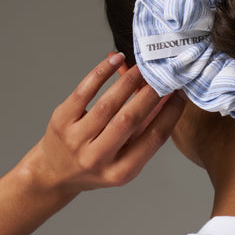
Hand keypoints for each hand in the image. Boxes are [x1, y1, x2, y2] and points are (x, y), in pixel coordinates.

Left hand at [23, 52, 184, 195]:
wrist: (54, 173)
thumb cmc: (95, 164)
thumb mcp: (125, 159)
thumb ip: (146, 131)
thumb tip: (170, 99)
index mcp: (121, 172)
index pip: (153, 139)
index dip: (170, 113)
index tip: (181, 94)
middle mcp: (97, 158)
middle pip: (130, 120)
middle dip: (151, 94)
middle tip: (165, 75)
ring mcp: (76, 139)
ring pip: (108, 105)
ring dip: (129, 81)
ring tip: (143, 67)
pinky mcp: (61, 121)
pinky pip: (84, 91)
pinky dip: (101, 72)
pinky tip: (115, 60)